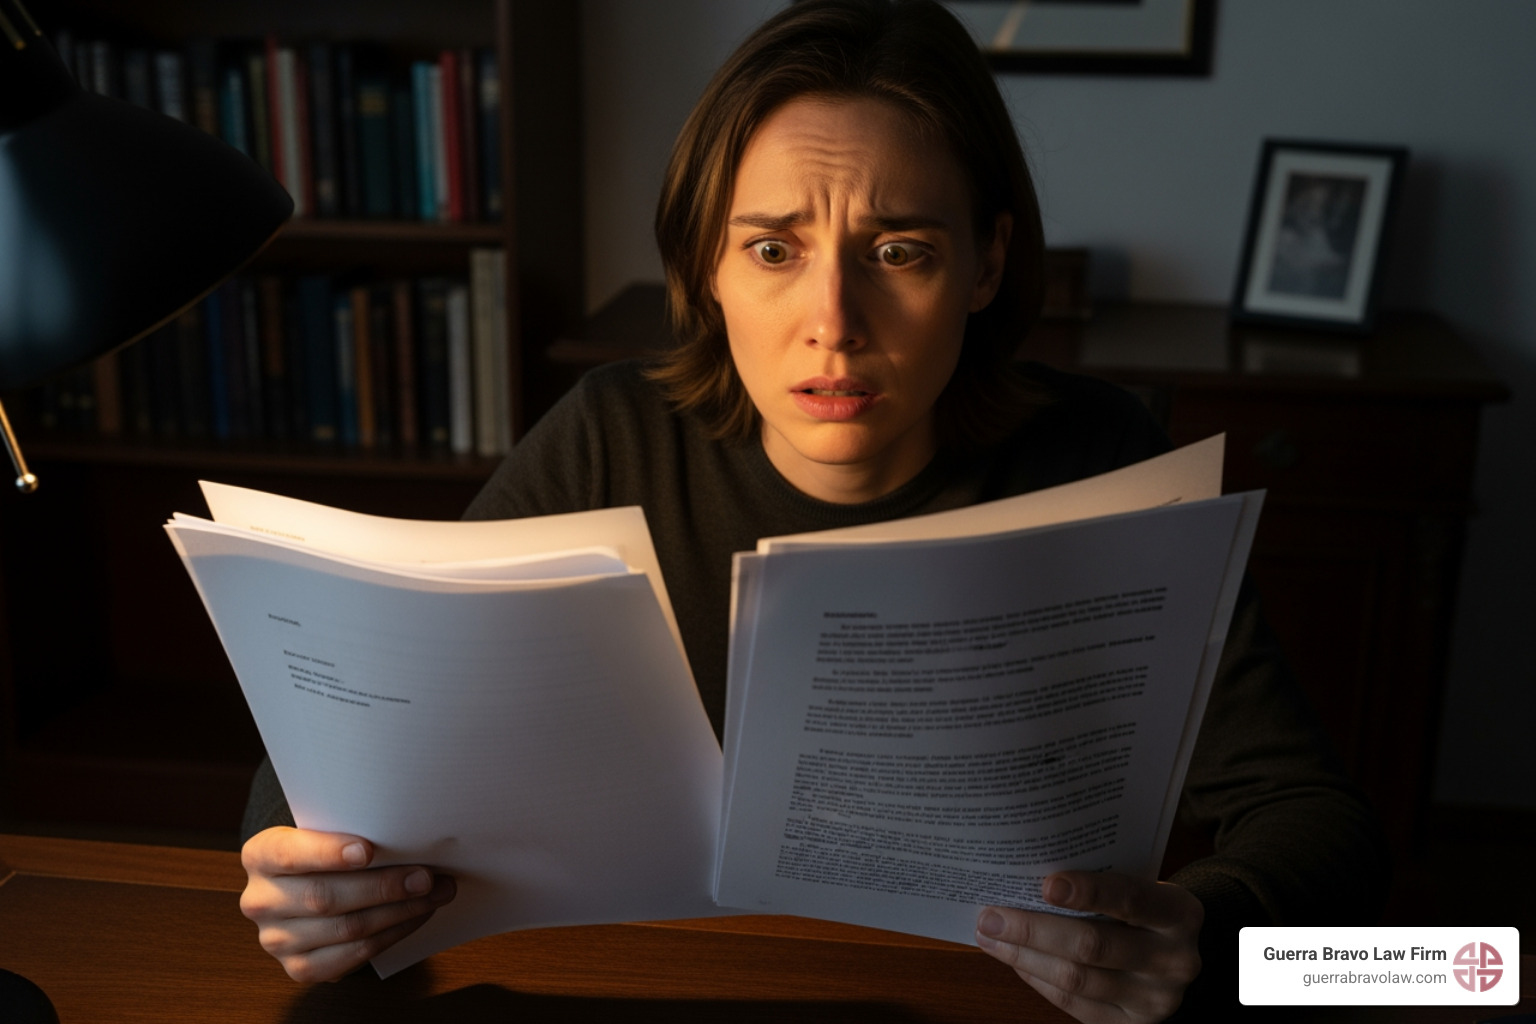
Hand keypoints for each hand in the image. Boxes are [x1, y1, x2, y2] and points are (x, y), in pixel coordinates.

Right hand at [239, 826, 455, 981]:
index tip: (369, 850)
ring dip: (399, 912)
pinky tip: (415, 916)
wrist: (305, 887)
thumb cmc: (325, 851)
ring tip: (434, 894)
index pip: (290, 855)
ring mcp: (276, 939)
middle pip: (326, 897)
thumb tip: (410, 836)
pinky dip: (392, 934)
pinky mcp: (300, 968)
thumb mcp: (324, 832)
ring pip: (347, 928)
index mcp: (260, 855)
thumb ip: (350, 832)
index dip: (329, 853)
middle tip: (426, 876)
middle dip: (384, 887)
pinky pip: (354, 954)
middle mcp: (261, 900)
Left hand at [974, 871, 1202, 1022]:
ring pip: (1077, 979)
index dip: (1088, 891)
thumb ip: (1101, 882)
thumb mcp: (1141, 887)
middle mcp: (1175, 960)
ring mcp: (1156, 1000)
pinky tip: (1016, 959)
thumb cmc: (1145, 911)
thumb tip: (1025, 877)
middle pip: (1093, 945)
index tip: (1045, 884)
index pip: (1131, 898)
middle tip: (990, 916)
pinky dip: (1038, 980)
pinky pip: (1074, 1005)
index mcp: (1180, 913)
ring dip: (1024, 956)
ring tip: (990, 936)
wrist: (1177, 957)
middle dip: (1033, 930)